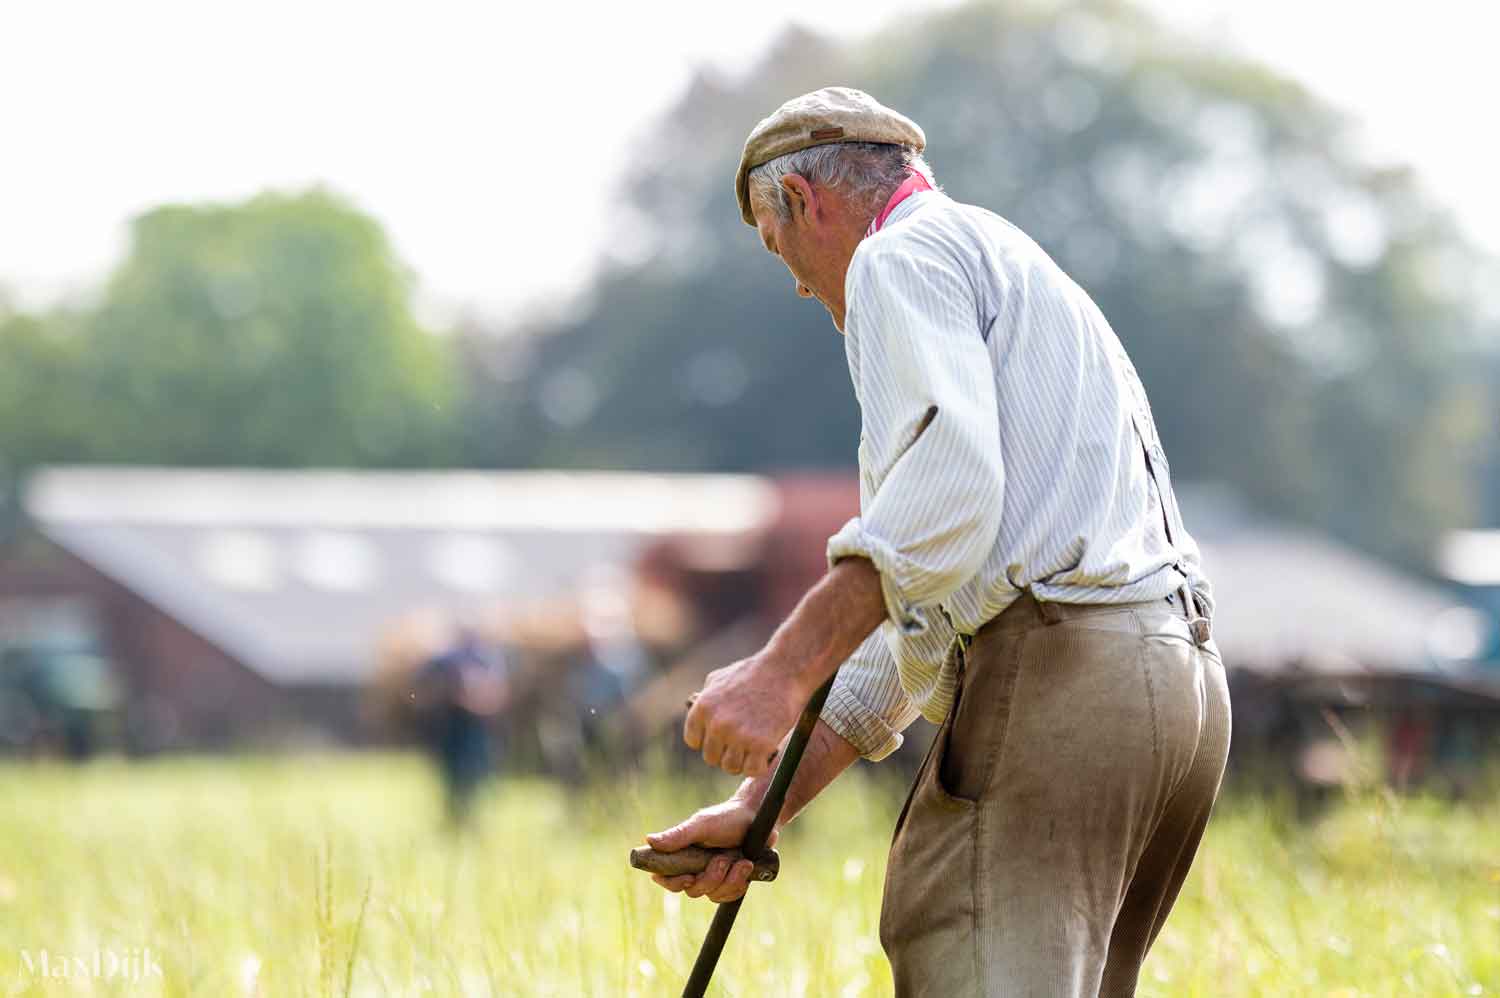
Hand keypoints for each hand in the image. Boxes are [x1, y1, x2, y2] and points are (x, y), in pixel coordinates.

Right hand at [645, 796, 780, 903]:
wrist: (759, 818)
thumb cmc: (728, 817)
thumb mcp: (702, 825)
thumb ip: (678, 835)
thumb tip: (649, 840)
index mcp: (683, 854)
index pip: (667, 878)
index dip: (673, 883)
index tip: (688, 878)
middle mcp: (696, 867)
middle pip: (693, 890)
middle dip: (711, 878)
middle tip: (724, 859)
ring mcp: (714, 876)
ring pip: (713, 895)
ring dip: (729, 880)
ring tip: (742, 860)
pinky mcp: (731, 881)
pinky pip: (729, 896)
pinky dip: (738, 884)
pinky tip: (746, 866)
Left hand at [684, 654, 802, 776]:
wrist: (785, 669)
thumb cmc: (754, 672)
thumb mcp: (720, 678)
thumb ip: (705, 698)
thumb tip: (693, 710)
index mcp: (703, 707)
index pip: (694, 741)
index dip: (709, 740)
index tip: (723, 736)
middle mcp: (717, 724)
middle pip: (711, 758)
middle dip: (725, 752)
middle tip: (742, 742)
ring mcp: (738, 735)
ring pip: (730, 767)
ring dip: (742, 761)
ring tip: (754, 748)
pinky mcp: (760, 745)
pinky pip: (752, 770)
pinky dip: (760, 766)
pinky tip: (766, 753)